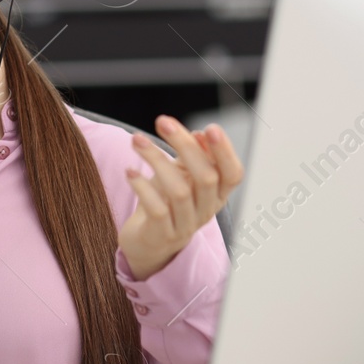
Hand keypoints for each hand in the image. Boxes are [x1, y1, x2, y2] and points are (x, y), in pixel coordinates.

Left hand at [118, 116, 243, 280]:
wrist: (148, 242)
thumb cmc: (167, 200)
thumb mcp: (183, 175)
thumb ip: (194, 155)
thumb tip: (201, 135)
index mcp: (217, 194)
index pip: (233, 174)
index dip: (225, 152)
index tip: (209, 128)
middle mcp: (206, 210)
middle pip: (206, 177)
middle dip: (184, 146)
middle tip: (162, 122)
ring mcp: (186, 225)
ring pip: (179, 191)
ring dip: (156, 160)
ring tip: (136, 140)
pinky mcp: (162, 235)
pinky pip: (157, 209)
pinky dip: (143, 187)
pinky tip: (130, 171)